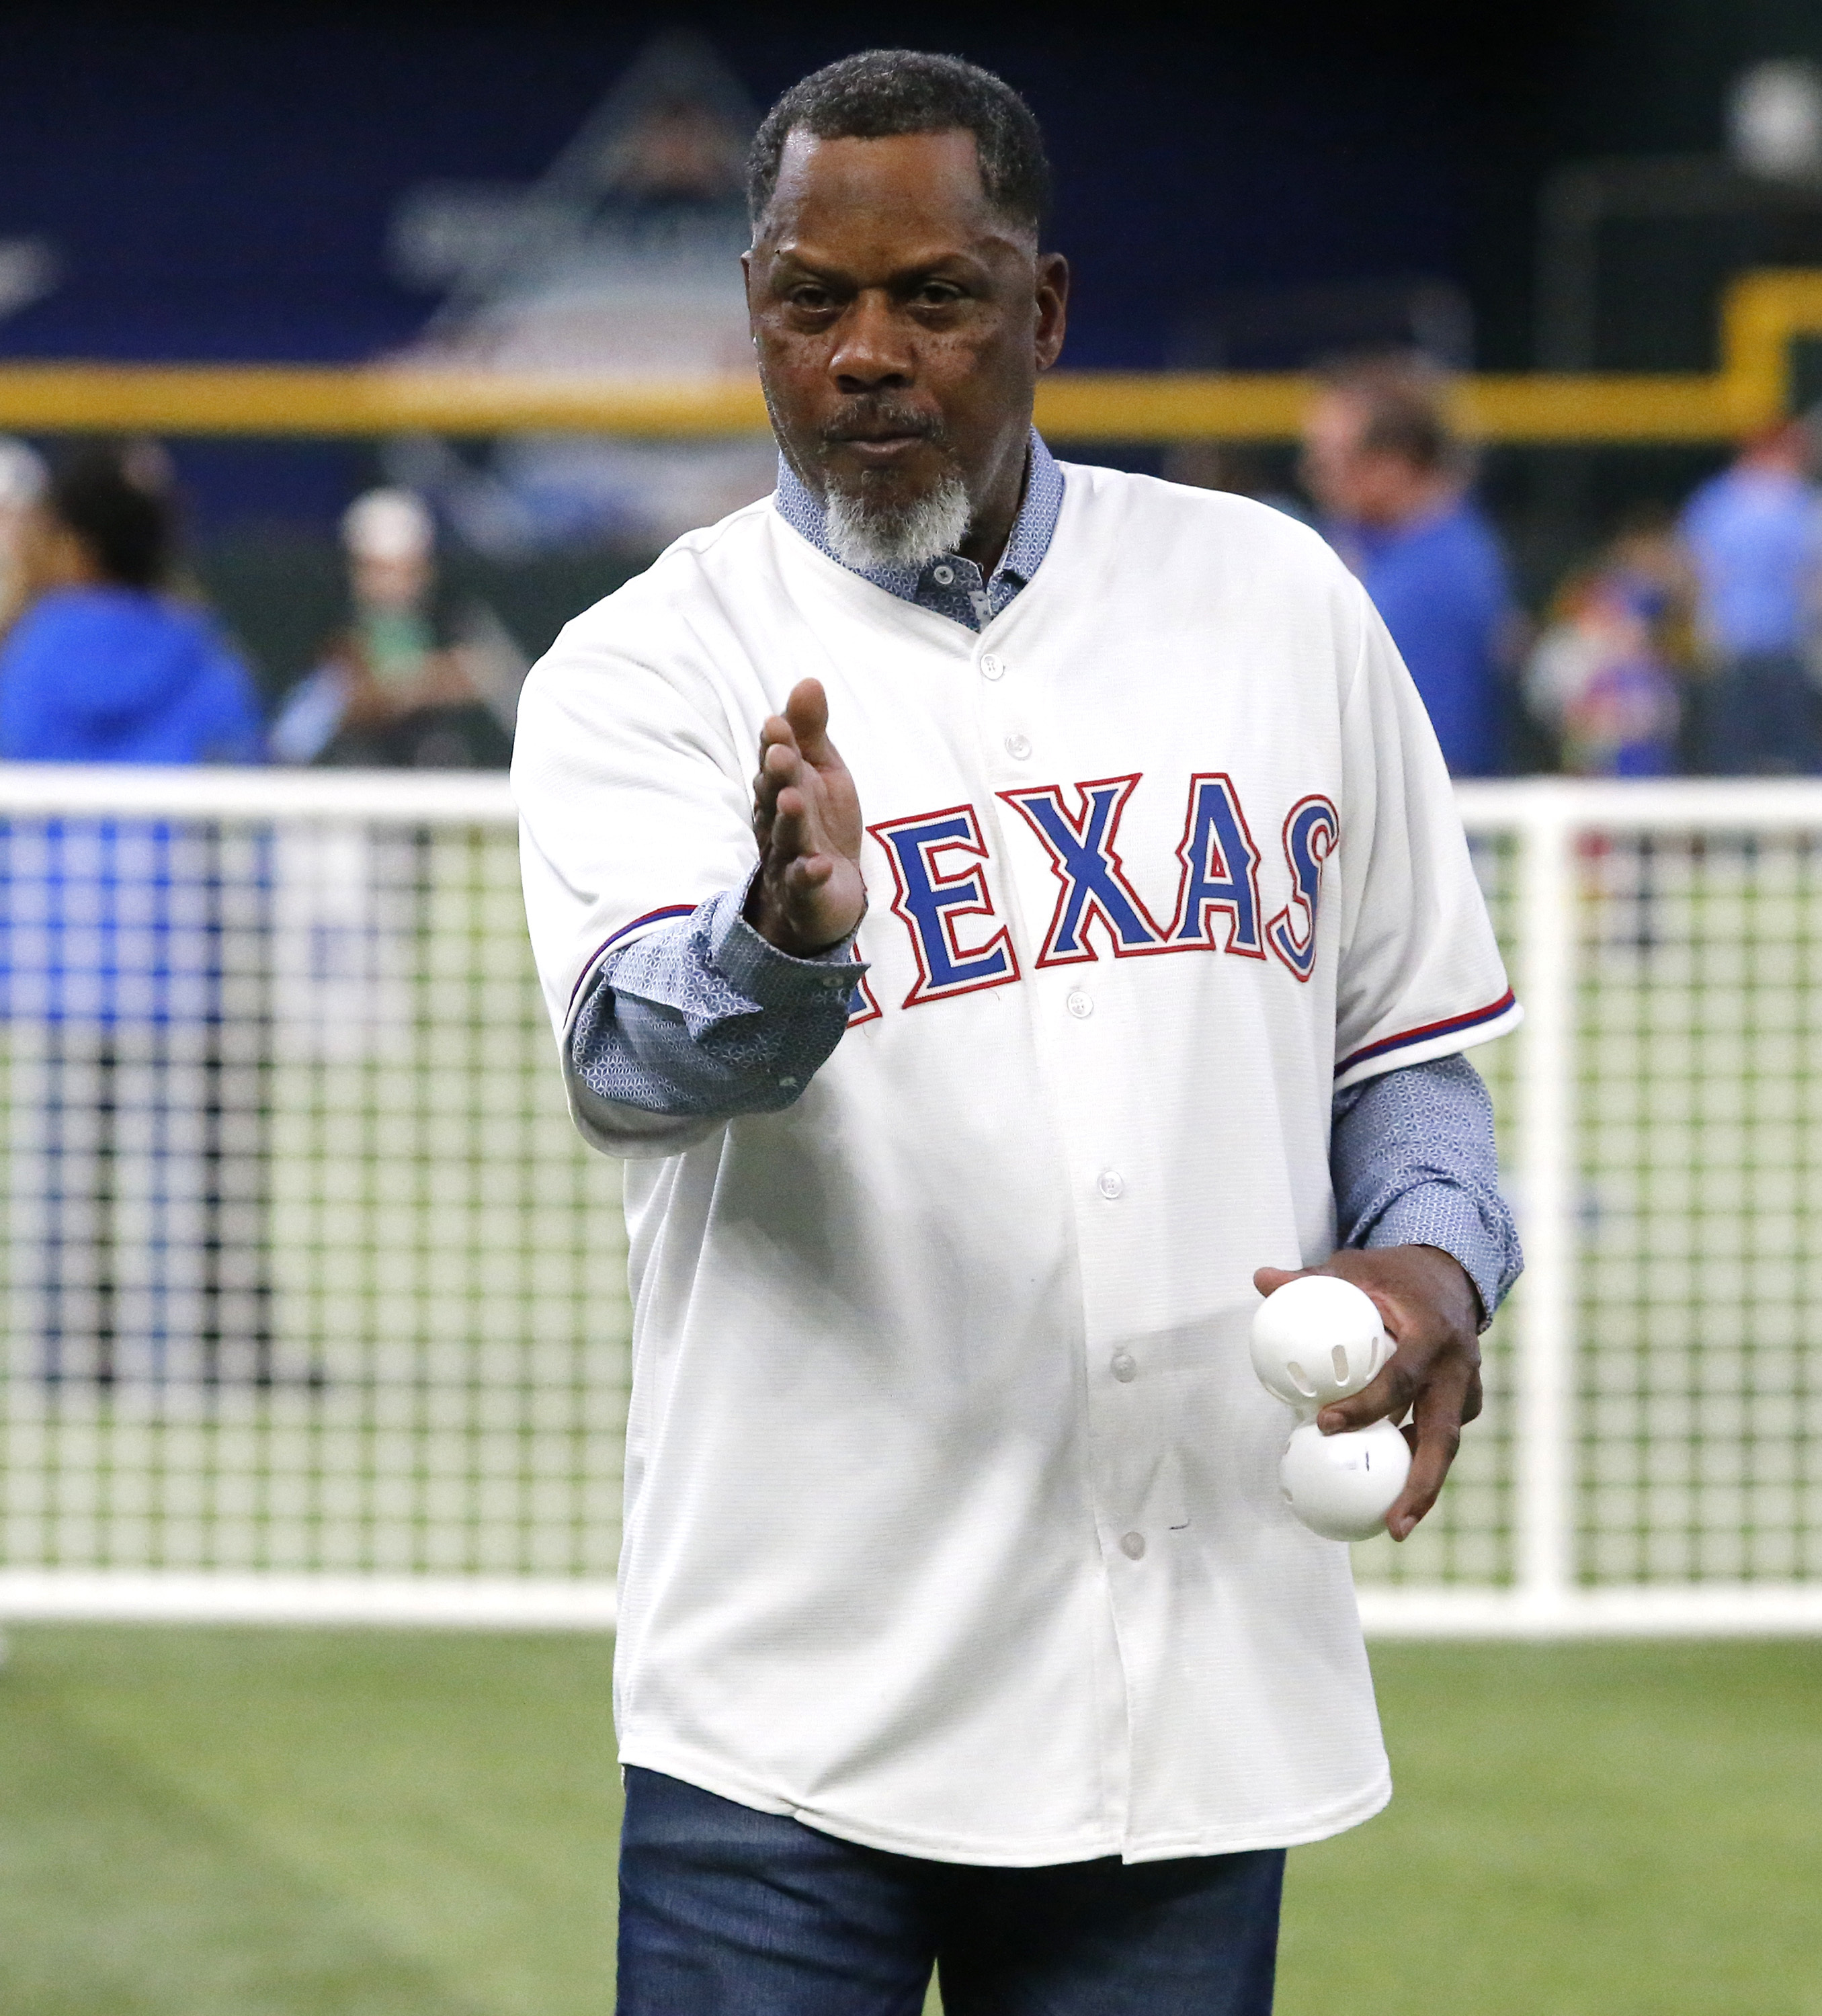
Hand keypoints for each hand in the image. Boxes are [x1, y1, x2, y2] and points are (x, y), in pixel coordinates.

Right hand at [745, 679, 866, 956]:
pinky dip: (810, 876)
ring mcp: (789, 861)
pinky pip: (805, 886)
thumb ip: (811, 734)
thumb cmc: (819, 826)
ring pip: (788, 839)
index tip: (777, 723)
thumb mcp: (821, 774)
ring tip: (794, 800)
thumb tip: (809, 680)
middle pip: (775, 798)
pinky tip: (821, 866)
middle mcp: (778, 824)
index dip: (776, 745)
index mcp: (781, 791)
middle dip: (778, 776)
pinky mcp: (807, 896)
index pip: (776, 765)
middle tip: (780, 753)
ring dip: (790, 819)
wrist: (822, 900)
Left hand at [1252, 1246, 1483, 1541]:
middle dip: (1421, 1483)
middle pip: (1443, 1434)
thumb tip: (1261, 1279)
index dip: (1366, 1407)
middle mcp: (1458, 1367)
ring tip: (1394, 1526)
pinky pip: (1441, 1436)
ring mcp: (1466, 1387)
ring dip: (1423, 1485)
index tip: (1325, 1425)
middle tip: (1394, 1525)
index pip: (1399, 1378)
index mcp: (1431, 1333)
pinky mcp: (1464, 1400)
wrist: (1451, 1275)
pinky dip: (1419, 1463)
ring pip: (1446, 1443)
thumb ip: (1309, 1279)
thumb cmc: (1394, 1274)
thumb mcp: (1354, 1268)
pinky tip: (1391, 1490)